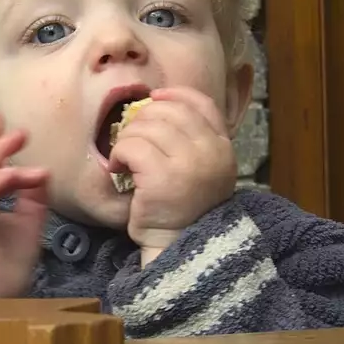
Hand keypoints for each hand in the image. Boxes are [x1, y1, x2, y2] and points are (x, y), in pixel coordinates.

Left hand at [106, 87, 235, 263]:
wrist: (177, 249)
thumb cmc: (182, 209)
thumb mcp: (201, 170)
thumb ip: (192, 139)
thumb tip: (159, 101)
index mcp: (223, 148)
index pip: (203, 104)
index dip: (175, 94)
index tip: (155, 97)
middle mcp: (211, 152)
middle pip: (169, 111)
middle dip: (142, 120)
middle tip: (131, 139)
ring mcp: (189, 164)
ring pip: (145, 126)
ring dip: (127, 139)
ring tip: (125, 159)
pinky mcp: (163, 177)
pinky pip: (131, 146)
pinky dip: (119, 154)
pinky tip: (120, 169)